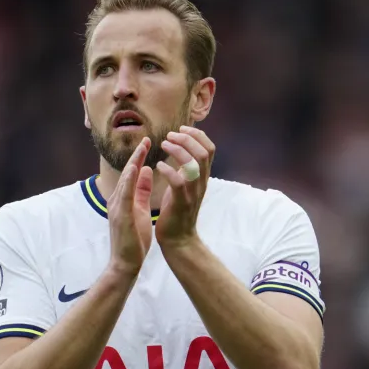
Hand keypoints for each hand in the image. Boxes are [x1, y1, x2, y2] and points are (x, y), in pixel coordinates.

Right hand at [107, 137, 153, 276]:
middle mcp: (117, 200)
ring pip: (124, 181)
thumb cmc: (133, 239)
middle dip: (137, 156)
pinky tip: (134, 169)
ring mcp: (116, 207)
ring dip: (133, 163)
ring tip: (141, 148)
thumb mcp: (140, 209)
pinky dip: (128, 180)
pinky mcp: (120, 216)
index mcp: (123, 198)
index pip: (132, 174)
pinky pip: (124, 195)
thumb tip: (147, 170)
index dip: (140, 158)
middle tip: (147, 139)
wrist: (125, 262)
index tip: (149, 143)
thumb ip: (141, 190)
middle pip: (127, 174)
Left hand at [154, 125, 214, 248]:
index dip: (197, 135)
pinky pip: (178, 181)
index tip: (181, 129)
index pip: (210, 149)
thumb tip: (182, 149)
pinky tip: (158, 166)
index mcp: (203, 177)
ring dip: (177, 150)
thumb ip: (186, 169)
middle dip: (187, 138)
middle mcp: (201, 183)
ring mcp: (193, 193)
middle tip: (170, 135)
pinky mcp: (181, 203)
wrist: (178, 239)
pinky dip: (168, 170)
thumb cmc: (177, 211)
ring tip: (163, 145)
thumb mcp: (185, 186)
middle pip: (203, 152)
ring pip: (193, 164)